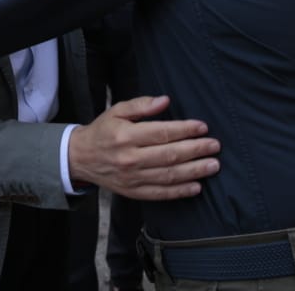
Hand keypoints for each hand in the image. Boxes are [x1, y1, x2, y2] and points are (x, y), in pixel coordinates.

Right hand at [67, 95, 219, 199]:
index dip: (185, 130)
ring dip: (194, 171)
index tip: (203, 127)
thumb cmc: (102, 131)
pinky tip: (196, 186)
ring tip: (212, 165)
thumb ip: (141, 105)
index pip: (162, 133)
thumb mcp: (116, 110)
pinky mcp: (133, 192)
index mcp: (126, 136)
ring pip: (169, 175)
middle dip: (196, 150)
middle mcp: (130, 158)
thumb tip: (165, 100)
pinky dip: (180, 191)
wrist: (80, 158)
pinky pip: (160, 194)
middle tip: (215, 146)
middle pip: (170, 155)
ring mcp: (132, 178)